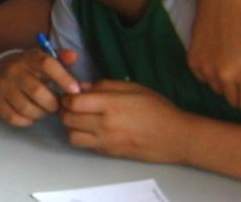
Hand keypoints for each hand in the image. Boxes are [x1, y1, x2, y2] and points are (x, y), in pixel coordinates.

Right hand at [0, 49, 82, 126]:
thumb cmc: (30, 68)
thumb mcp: (44, 59)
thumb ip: (61, 58)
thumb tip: (74, 56)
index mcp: (30, 57)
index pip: (47, 64)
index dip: (63, 78)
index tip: (75, 91)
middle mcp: (14, 70)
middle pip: (37, 91)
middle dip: (53, 104)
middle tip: (57, 106)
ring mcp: (2, 85)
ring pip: (26, 108)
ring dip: (41, 114)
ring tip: (45, 110)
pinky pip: (14, 118)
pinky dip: (27, 121)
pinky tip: (32, 116)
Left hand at [60, 80, 197, 163]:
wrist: (175, 137)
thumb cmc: (157, 108)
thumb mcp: (133, 88)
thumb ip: (105, 86)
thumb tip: (82, 87)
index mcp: (111, 105)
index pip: (74, 102)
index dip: (68, 96)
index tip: (72, 93)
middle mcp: (104, 125)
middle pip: (68, 119)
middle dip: (65, 110)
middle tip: (73, 105)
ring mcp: (105, 141)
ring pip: (71, 136)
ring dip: (71, 126)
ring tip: (80, 119)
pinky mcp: (108, 153)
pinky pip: (85, 145)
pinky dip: (82, 137)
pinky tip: (92, 129)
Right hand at [187, 0, 240, 114]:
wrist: (223, 1)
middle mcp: (224, 75)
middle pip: (232, 102)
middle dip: (239, 91)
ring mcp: (206, 69)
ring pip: (217, 90)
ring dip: (224, 81)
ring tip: (228, 59)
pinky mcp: (192, 62)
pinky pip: (203, 79)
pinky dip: (210, 72)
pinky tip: (215, 54)